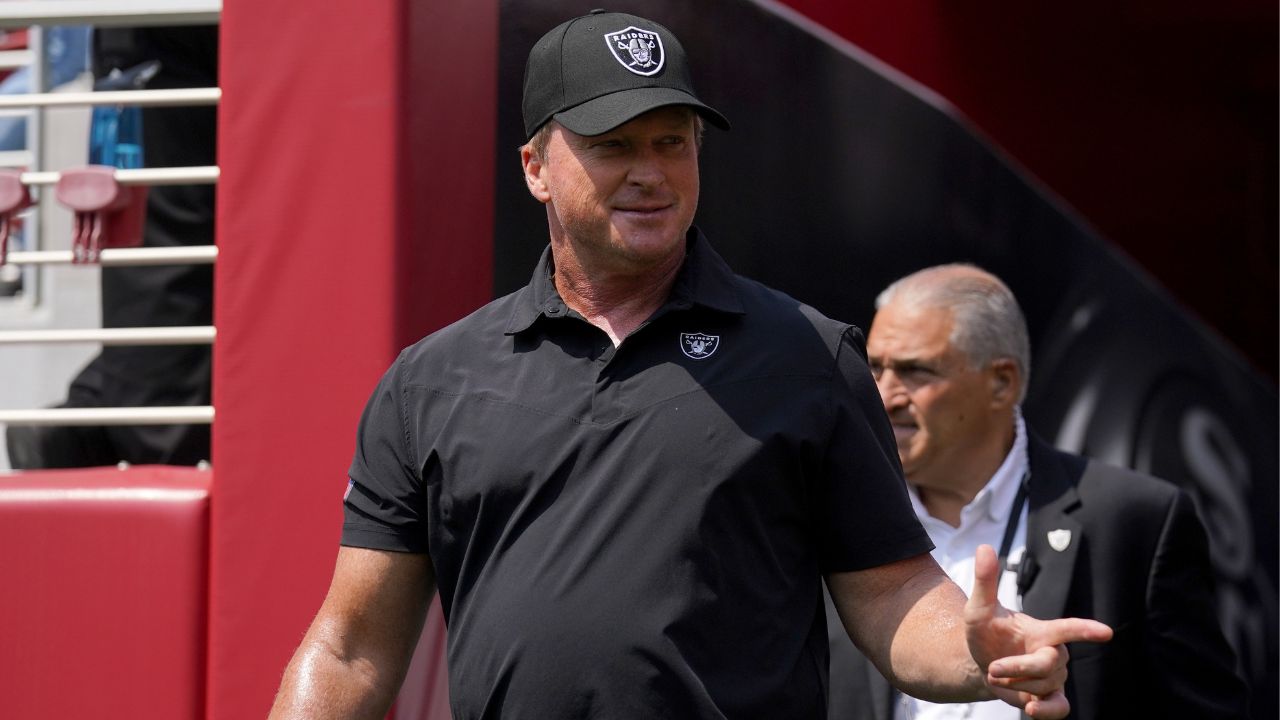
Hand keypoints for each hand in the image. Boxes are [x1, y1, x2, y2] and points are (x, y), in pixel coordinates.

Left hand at [964, 544, 1111, 718]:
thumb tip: (984, 547)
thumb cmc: (985, 632)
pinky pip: (1059, 709)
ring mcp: (1054, 676)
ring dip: (1015, 684)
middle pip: (1047, 664)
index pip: (1068, 628)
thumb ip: (986, 580)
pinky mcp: (1050, 696)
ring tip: (998, 675)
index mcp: (1043, 630)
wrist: (979, 662)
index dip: (1085, 630)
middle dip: (1018, 667)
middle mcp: (1054, 653)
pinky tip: (1030, 709)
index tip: (1107, 632)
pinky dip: (1046, 712)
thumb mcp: (979, 607)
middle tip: (993, 668)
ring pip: (1044, 686)